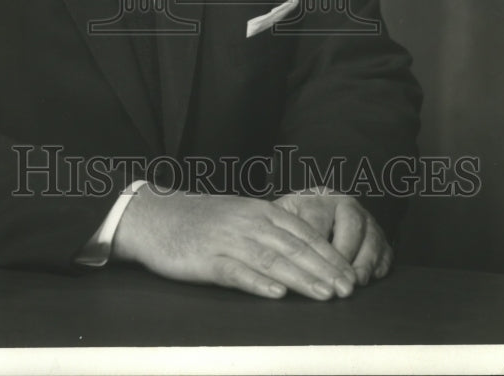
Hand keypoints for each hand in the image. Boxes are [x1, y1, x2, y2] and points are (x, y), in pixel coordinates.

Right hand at [111, 187, 358, 300]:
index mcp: (257, 210)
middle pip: (292, 246)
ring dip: (301, 277)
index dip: (329, 253)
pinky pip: (236, 271)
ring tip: (325, 294)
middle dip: (324, 269)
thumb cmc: (199, 220)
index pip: (302, 231)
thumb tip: (304, 251)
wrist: (153, 216)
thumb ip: (268, 229)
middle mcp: (247, 222)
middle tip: (349, 289)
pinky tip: (277, 292)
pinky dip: (258, 282)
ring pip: (271, 259)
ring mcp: (226, 240)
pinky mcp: (206, 259)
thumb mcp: (238, 215)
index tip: (350, 273)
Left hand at [274, 191, 391, 285]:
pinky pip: (385, 250)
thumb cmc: (293, 223)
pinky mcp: (380, 236)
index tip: (310, 269)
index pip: (317, 222)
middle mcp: (344, 204)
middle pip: (351, 225)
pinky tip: (369, 279)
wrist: (316, 214)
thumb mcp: (281, 222)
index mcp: (317, 198)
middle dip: (345, 255)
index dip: (314, 249)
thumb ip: (278, 237)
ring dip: (364, 262)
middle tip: (339, 280)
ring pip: (371, 237)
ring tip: (356, 283)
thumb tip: (273, 264)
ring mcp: (365, 219)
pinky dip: (379, 266)